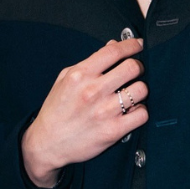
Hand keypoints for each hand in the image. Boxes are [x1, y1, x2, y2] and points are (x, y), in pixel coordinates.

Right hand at [21, 36, 146, 186]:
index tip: (138, 45)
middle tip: (136, 71)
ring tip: (132, 94)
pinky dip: (140, 111)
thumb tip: (112, 46)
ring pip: (141, 90)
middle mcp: (93, 91)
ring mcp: (105, 111)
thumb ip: (90, 62)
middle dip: (138, 67)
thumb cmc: (56, 111)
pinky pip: (142, 114)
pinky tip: (131, 111)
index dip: (131, 45)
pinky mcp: (114, 130)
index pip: (114, 51)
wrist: (47, 143)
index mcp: (80, 75)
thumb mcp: (65, 79)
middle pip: (132, 68)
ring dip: (140, 90)